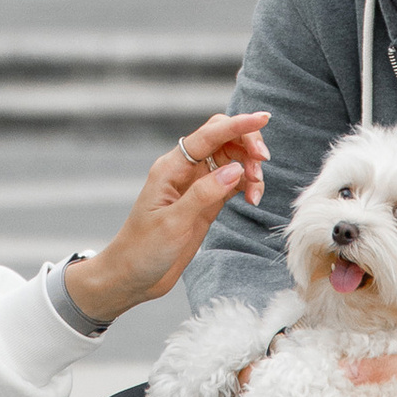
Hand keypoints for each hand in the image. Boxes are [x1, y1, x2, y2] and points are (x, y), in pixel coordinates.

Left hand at [61, 113, 269, 328]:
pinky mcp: (206, 202)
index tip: (263, 119)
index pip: (209, 135)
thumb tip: (236, 169)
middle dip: (248, 145)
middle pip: (223, 140)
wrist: (132, 276)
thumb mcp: (173, 223)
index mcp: (171, 168)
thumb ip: (204, 194)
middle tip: (262, 165)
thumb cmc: (143, 249)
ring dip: (250, 169)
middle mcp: (185, 171)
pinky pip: (233, 182)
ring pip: (232, 160)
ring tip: (256, 192)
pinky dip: (248, 186)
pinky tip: (253, 199)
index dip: (237, 124)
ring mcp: (197, 186)